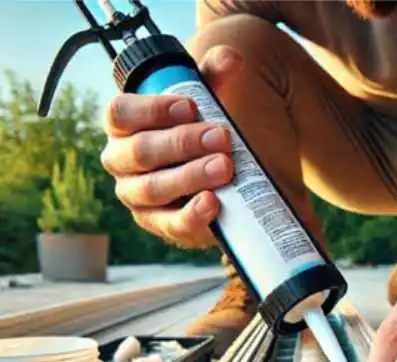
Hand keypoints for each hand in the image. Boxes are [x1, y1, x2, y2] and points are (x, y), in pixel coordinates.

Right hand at [100, 46, 241, 247]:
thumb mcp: (204, 105)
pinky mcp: (158, 224)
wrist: (212, 178)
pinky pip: (170, 223)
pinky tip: (212, 202)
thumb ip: (212, 80)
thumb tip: (231, 59)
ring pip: (154, 188)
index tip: (190, 106)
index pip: (121, 114)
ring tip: (224, 166)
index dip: (153, 109)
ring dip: (190, 176)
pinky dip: (192, 214)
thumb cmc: (197, 134)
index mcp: (123, 126)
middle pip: (140, 152)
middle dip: (183, 143)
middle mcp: (121, 161)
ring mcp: (136, 197)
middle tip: (221, 137)